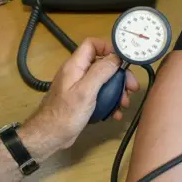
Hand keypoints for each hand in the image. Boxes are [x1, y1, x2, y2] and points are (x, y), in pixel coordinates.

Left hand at [21, 38, 139, 158]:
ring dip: (117, 91)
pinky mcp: (82, 101)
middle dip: (119, 75)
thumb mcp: (86, 91)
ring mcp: (79, 87)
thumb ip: (101, 72)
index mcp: (75, 66)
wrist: (49, 136)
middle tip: (132, 87)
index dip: (109, 48)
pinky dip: (109, 102)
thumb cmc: (66, 114)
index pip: (92, 44)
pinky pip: (99, 95)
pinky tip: (115, 113)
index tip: (124, 60)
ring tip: (124, 103)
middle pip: (102, 64)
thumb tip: (116, 57)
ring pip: (103, 81)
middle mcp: (77, 73)